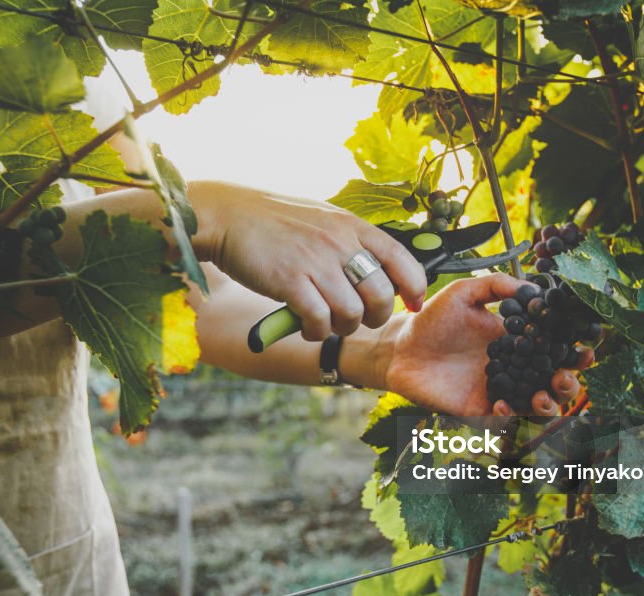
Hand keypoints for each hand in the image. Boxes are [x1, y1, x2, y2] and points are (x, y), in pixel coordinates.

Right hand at [190, 181, 427, 340]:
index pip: (403, 259)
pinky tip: (306, 326)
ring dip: (342, 327)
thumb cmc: (275, 222)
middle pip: (381, 295)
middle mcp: (340, 242)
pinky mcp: (289, 281)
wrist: (228, 216)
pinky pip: (319, 320)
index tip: (413, 304)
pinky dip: (316, 331)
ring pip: (352, 314)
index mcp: (353, 226)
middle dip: (374, 316)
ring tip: (326, 322)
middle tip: (358, 319)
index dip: (415, 288)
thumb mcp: (324, 219)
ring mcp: (315, 261)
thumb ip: (351, 241)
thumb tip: (380, 271)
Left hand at [380, 274, 592, 416]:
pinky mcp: (479, 409)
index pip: (554, 347)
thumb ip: (496, 286)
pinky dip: (509, 415)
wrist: (400, 347)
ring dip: (548, 404)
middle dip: (569, 382)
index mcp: (517, 339)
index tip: (586, 348)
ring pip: (535, 404)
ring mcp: (498, 389)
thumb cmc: (432, 319)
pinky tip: (502, 405)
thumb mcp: (464, 293)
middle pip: (554, 381)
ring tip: (544, 397)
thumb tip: (533, 287)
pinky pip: (503, 419)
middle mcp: (514, 367)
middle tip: (567, 377)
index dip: (574, 350)